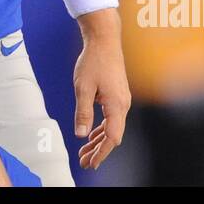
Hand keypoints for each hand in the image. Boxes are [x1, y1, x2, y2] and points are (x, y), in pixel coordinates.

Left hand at [72, 8, 130, 170]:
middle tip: (84, 161)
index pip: (111, 137)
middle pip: (112, 135)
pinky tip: (91, 134)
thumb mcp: (83, 88)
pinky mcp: (117, 94)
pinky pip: (111, 117)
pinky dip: (101, 128)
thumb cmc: (94, 61)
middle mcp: (123, 104)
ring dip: (98, 140)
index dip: (101, 153)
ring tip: (84, 152)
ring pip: (112, 127)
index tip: (91, 163)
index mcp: (116, 105)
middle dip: (98, 150)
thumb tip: (81, 134)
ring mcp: (121, 99)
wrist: (104, 40)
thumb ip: (83, 112)